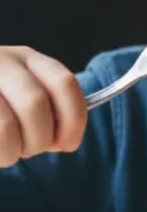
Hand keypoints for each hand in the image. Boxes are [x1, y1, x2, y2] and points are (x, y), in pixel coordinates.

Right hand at [0, 47, 86, 167]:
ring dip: (13, 151)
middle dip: (39, 139)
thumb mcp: (22, 97)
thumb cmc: (1, 104)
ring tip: (8, 152)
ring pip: (5, 126)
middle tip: (30, 150)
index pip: (63, 82)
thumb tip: (66, 140)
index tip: (69, 144)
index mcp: (26, 58)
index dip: (74, 118)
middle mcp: (0, 61)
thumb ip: (47, 112)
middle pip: (35, 104)